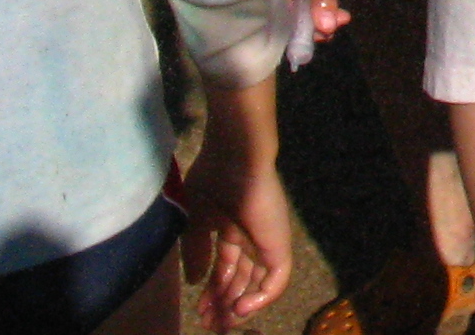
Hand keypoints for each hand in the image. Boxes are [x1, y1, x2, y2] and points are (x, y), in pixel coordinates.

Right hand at [180, 85, 293, 331]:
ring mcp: (266, 241)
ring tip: (223, 323)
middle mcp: (250, 238)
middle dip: (225, 304)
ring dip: (240, 306)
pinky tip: (241, 309)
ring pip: (258, 283)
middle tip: (211, 326)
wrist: (235, 157)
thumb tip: (195, 282)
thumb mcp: (195, 221)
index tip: (199, 312)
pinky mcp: (279, 243)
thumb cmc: (212, 180)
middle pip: (240, 280)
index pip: (224, 269)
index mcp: (230, 229)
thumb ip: (196, 252)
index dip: (212, 292)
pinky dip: (262, 297)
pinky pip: (277, 278)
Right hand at [286, 0, 345, 41]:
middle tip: (340, 22)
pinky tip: (324, 0)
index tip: (331, 32)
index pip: (283, 22)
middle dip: (314, 23)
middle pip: (287, 16)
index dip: (306, 32)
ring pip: (292, 4)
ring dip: (314, 12)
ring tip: (339, 14)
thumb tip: (327, 29)